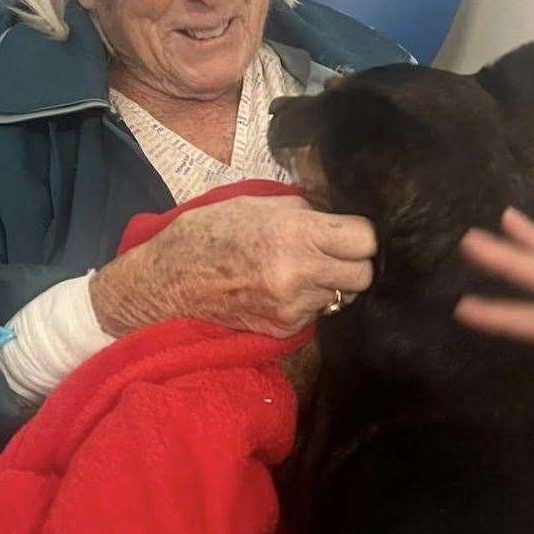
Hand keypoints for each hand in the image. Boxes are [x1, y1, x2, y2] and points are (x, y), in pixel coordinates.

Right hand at [90, 195, 374, 338]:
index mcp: (294, 234)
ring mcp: (292, 308)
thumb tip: (340, 215)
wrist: (169, 280)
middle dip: (355, 262)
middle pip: (364, 276)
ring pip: (342, 297)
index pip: (364, 240)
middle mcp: (298, 275)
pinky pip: (316, 313)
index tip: (351, 230)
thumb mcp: (260, 203)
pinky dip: (309, 301)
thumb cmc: (211, 231)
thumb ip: (306, 211)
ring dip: (331, 283)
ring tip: (302, 268)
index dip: (362, 234)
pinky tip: (284, 286)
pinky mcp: (283, 330)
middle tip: (335, 251)